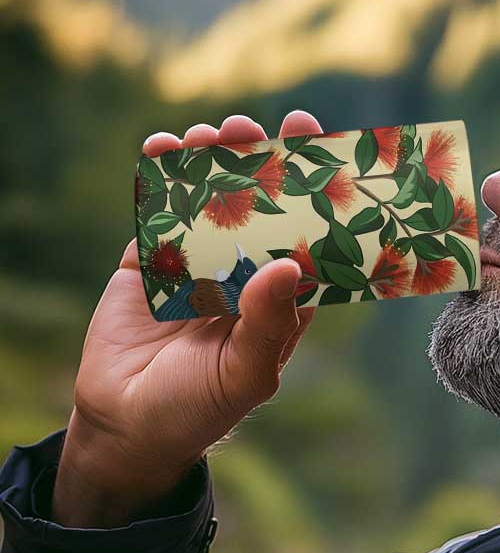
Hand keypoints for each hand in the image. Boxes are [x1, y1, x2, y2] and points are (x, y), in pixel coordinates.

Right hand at [53, 111, 324, 525]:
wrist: (127, 426)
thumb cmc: (200, 408)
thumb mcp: (244, 373)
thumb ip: (268, 323)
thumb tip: (289, 265)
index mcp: (280, 299)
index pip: (306, 238)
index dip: (314, 195)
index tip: (319, 147)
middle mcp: (244, 274)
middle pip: (258, 208)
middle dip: (258, 164)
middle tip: (254, 127)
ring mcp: (196, 263)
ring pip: (208, 201)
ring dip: (211, 162)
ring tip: (211, 134)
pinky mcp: (149, 261)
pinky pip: (158, 212)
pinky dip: (160, 178)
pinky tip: (164, 148)